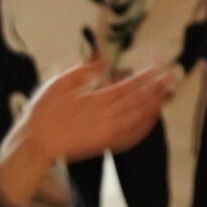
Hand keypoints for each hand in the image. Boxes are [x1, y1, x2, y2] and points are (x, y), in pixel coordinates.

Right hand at [0, 56, 178, 206]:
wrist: (35, 144)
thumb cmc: (43, 112)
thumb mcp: (57, 84)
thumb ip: (82, 71)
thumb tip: (102, 61)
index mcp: (94, 101)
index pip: (126, 87)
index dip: (143, 77)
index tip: (157, 66)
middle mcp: (105, 118)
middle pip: (137, 101)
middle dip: (155, 87)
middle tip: (171, 75)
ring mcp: (107, 133)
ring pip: (138, 118)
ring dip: (154, 105)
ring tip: (168, 92)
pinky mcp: (106, 145)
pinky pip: (131, 137)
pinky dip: (145, 128)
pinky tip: (153, 119)